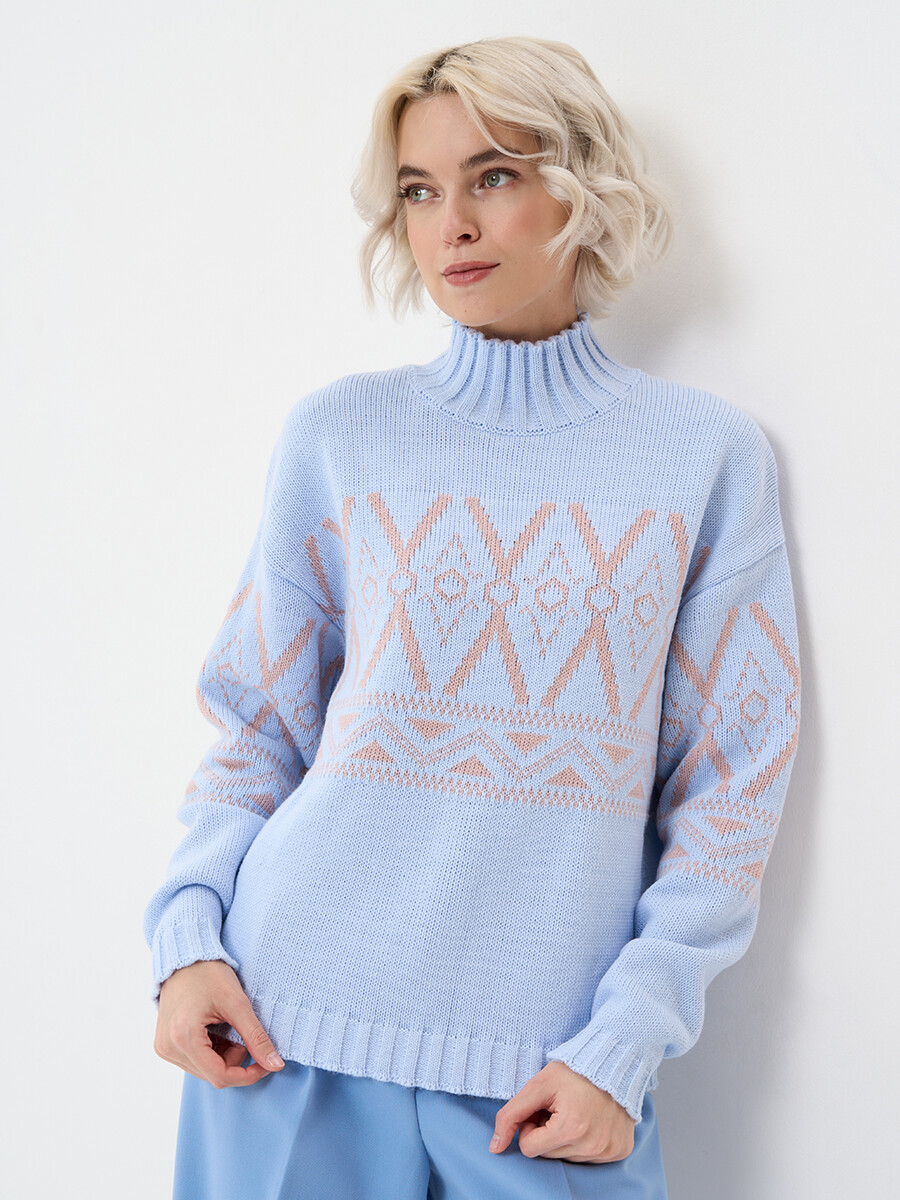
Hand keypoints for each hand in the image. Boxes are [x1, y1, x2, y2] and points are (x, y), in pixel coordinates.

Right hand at [154, 959, 284, 1087]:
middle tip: (244, 1033)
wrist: (184, 957)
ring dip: (223, 1056)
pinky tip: (215, 1029)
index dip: (247, 1075)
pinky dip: (211, 1051)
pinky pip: (194, 1061)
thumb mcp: (237, 1003)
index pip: (220, 1076)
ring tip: (227, 1027)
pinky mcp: (164, 1044)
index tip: (266, 1064)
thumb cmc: (209, 974)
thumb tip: (276, 1065)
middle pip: (212, 1075)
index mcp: (183, 1038)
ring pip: (204, 1070)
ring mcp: (164, 1047)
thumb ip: (256, 1037)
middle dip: (235, 1060)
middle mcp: (168, 1048)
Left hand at [489, 1060, 634, 1162]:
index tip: (542, 1107)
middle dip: (547, 1132)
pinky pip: (590, 1157)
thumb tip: (494, 1148)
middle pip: (548, 1154)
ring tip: (575, 1110)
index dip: (530, 1125)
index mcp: (570, 1130)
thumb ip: (511, 1114)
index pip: (529, 1148)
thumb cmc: (573, 1071)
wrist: (613, 1060)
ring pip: (567, 1157)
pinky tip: (591, 1118)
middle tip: (559, 1107)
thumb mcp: (537, 1085)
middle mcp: (592, 1146)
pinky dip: (585, 1140)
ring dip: (565, 1137)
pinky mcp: (620, 1150)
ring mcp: (608, 1151)